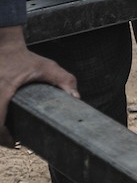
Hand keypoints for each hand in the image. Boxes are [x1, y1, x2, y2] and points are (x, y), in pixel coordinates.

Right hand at [0, 25, 78, 147]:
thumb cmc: (26, 58)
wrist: (6, 47)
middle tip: (12, 141)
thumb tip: (76, 98)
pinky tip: (2, 122)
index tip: (14, 143)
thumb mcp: (48, 67)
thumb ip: (64, 80)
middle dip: (0, 136)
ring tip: (7, 134)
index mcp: (4, 90)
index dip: (4, 137)